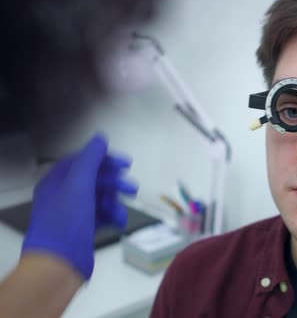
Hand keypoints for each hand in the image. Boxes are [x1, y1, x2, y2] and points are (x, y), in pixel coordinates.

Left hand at [21, 134, 137, 279]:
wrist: (58, 264)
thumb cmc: (66, 222)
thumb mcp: (79, 184)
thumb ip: (91, 158)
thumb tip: (100, 138)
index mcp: (57, 181)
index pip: (83, 160)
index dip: (105, 159)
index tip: (126, 164)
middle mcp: (64, 194)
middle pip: (94, 179)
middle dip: (114, 181)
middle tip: (132, 187)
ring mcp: (74, 213)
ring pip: (100, 197)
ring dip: (116, 200)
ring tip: (126, 206)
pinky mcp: (84, 229)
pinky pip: (102, 215)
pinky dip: (113, 216)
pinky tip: (119, 221)